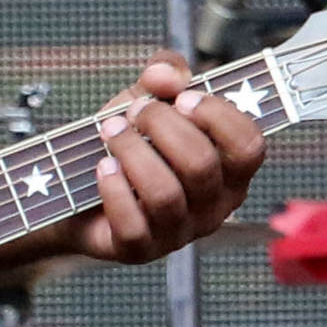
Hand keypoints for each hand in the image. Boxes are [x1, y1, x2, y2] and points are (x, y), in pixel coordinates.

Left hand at [63, 55, 265, 265]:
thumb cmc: (130, 143)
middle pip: (201, 165)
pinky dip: (114, 189)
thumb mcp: (146, 99)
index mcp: (231, 169)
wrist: (78, 188)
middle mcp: (215, 206)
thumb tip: (165, 75)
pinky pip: (133, 225)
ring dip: (133, 152)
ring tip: (110, 131)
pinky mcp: (140, 250)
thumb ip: (162, 76)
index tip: (182, 98)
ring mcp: (180, 233)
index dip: (217, 117)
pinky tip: (103, 166)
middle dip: (162, 126)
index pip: (249, 147)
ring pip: (165, 194)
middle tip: (133, 111)